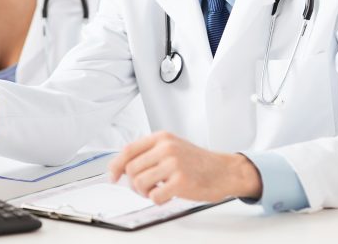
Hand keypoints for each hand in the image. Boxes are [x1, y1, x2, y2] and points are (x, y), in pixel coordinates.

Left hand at [108, 131, 262, 203]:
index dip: (116, 165)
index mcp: (161, 137)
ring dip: (144, 192)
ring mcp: (173, 164)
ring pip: (139, 182)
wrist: (225, 171)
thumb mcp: (172, 147)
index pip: (128, 150)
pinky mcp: (181, 181)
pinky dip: (157, 199)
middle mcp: (166, 148)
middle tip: (144, 188)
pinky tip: (166, 196)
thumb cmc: (197, 161)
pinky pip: (154, 195)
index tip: (113, 176)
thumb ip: (150, 152)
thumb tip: (122, 166)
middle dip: (133, 182)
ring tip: (156, 190)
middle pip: (131, 168)